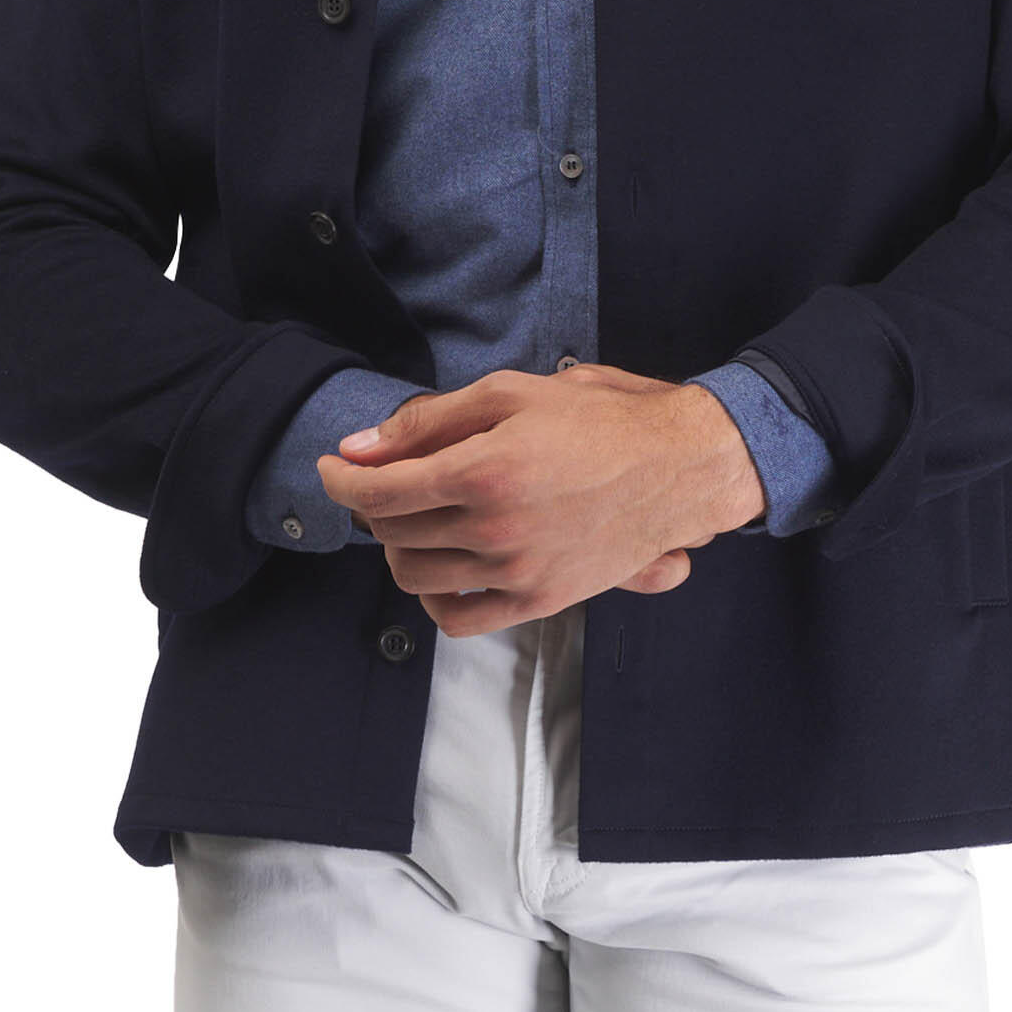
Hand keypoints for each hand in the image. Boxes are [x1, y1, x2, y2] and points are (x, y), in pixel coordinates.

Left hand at [318, 362, 765, 636]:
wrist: (679, 468)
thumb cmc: (601, 420)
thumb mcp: (511, 393)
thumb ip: (429, 420)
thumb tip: (360, 447)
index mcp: (485, 469)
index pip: (380, 490)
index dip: (340, 479)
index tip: (333, 468)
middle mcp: (495, 527)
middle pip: (391, 531)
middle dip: (372, 504)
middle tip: (383, 481)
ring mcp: (517, 572)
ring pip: (415, 575)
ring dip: (397, 547)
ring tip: (412, 520)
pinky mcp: (538, 601)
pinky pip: (457, 619)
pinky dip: (433, 597)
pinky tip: (440, 568)